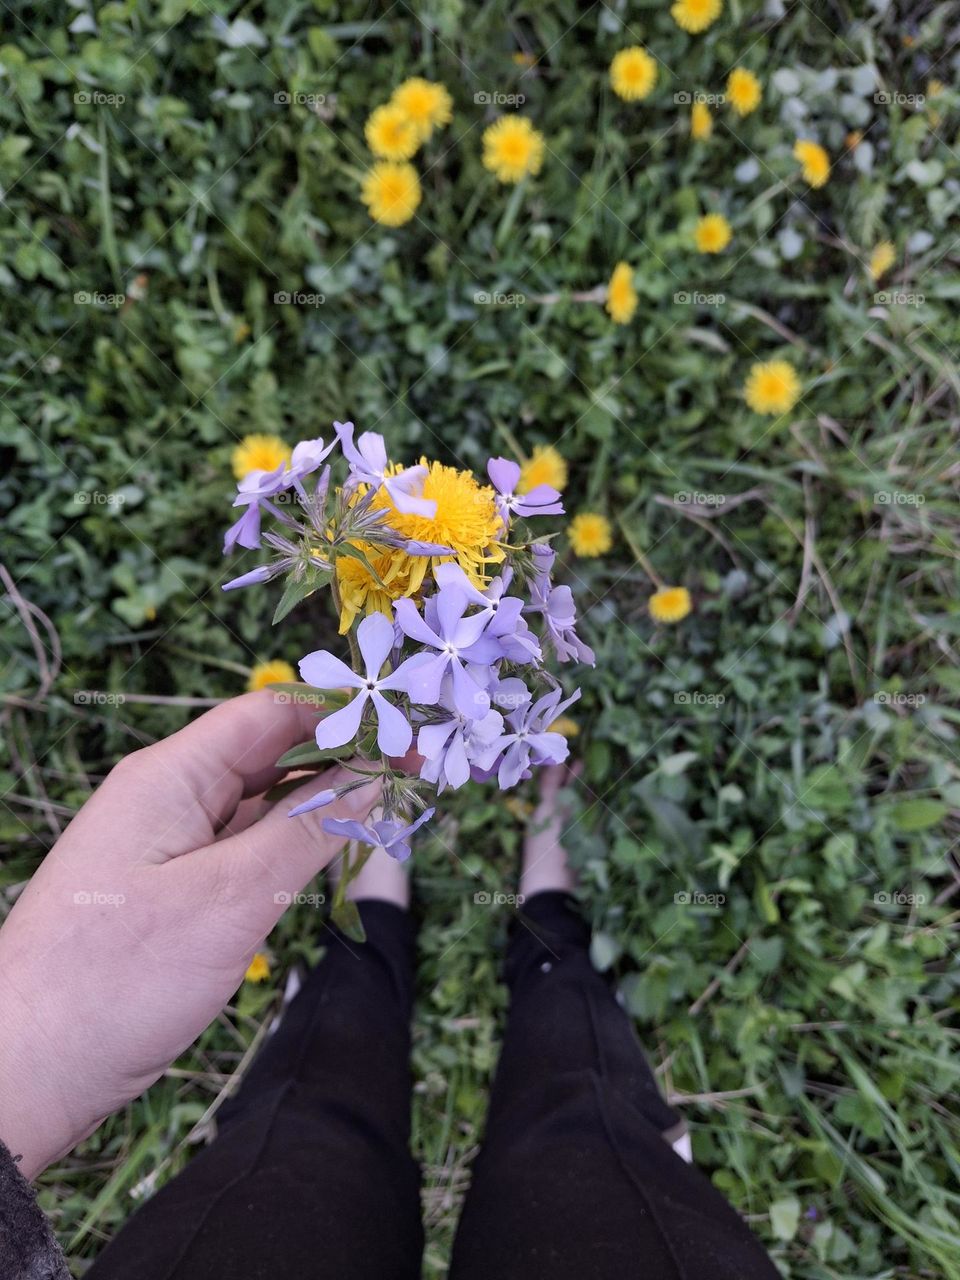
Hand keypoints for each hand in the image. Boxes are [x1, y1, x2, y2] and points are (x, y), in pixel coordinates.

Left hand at [0, 692, 380, 1179]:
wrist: (25, 1073)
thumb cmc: (116, 979)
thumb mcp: (231, 898)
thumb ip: (308, 829)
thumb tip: (375, 776)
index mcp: (170, 777)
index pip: (271, 714)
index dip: (344, 713)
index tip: (411, 726)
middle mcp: (170, 799)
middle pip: (270, 753)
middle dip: (343, 756)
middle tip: (420, 769)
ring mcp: (171, 847)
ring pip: (261, 803)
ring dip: (323, 801)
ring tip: (392, 805)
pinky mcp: (175, 893)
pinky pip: (246, 848)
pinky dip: (294, 845)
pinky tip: (335, 852)